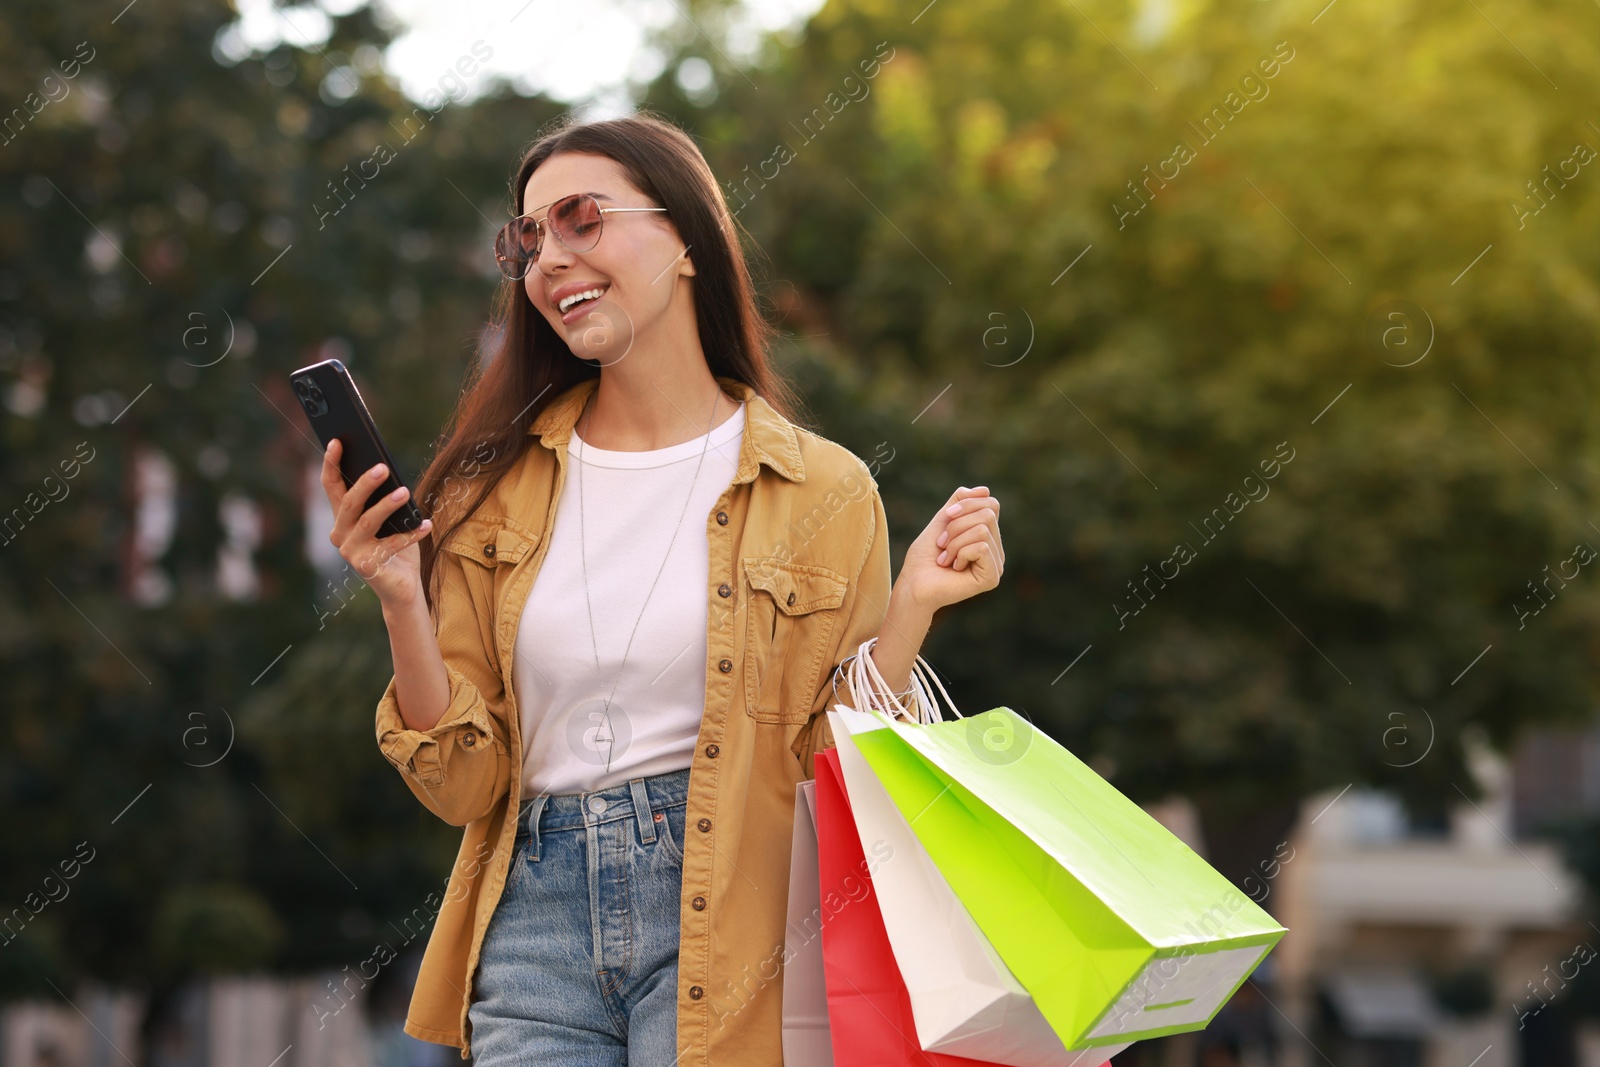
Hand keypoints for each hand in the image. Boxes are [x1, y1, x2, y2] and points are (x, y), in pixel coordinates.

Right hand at [321, 437, 431, 607]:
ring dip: (387, 505)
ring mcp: (351, 551)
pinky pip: (391, 544)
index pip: (331, 486)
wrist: (402, 587)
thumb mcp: (390, 520)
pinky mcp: (367, 566)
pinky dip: (411, 533)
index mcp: (342, 518)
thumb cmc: (396, 547)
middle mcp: (340, 533)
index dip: (332, 463)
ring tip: (405, 491)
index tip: (336, 440)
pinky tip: (427, 524)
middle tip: (382, 467)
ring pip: (367, 521)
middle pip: (349, 502)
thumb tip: (387, 470)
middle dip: (364, 483)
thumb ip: (384, 499)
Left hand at [895, 486, 1003, 614]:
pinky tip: (953, 567)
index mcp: (988, 537)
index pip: (991, 505)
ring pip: (983, 530)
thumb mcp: (943, 520)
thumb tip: (985, 490)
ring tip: (945, 558)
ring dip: (955, 541)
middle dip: (957, 525)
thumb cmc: (925, 556)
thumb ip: (960, 502)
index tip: (946, 517)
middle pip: (988, 514)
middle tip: (942, 544)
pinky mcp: (992, 577)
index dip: (967, 504)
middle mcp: (996, 551)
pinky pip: (981, 547)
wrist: (913, 584)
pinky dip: (960, 552)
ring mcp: (997, 565)